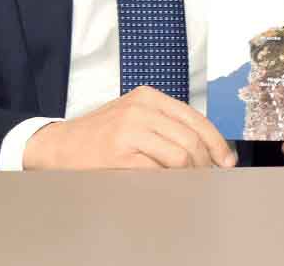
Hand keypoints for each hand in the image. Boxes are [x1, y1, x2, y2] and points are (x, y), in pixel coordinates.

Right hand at [23, 86, 236, 169]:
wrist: (58, 145)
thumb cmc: (101, 134)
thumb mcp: (134, 115)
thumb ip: (166, 124)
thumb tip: (206, 148)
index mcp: (149, 97)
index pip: (196, 119)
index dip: (216, 143)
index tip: (226, 161)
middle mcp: (141, 109)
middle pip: (191, 140)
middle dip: (205, 163)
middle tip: (207, 177)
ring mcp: (128, 131)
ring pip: (179, 156)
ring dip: (190, 175)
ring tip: (190, 183)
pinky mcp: (118, 155)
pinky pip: (157, 172)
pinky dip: (169, 182)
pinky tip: (170, 187)